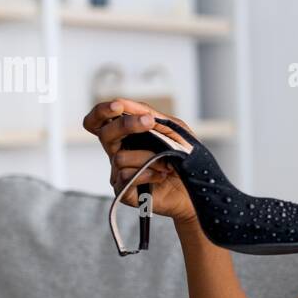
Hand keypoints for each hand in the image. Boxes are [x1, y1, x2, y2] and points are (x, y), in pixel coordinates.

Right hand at [81, 98, 196, 225]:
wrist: (197, 187)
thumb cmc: (184, 158)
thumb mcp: (174, 130)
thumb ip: (152, 116)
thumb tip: (128, 105)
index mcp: (126, 136)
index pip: (100, 121)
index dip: (102, 112)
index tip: (118, 106)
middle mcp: (119, 152)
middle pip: (105, 134)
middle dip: (125, 125)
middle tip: (149, 122)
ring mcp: (119, 173)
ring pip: (120, 157)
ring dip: (149, 157)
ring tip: (167, 164)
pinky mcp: (124, 192)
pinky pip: (126, 177)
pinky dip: (147, 173)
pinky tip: (161, 176)